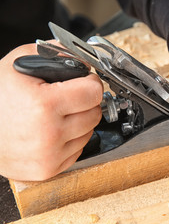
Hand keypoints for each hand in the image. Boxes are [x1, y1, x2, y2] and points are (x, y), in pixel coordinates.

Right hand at [0, 44, 102, 180]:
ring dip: (79, 122)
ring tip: (56, 115)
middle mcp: (49, 134)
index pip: (94, 92)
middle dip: (85, 103)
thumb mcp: (18, 63)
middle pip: (95, 113)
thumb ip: (56, 53)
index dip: (90, 83)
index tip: (85, 82)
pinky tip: (52, 131)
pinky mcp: (48, 170)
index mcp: (43, 105)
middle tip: (68, 98)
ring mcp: (49, 156)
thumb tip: (84, 58)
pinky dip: (70, 139)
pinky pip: (78, 150)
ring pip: (89, 132)